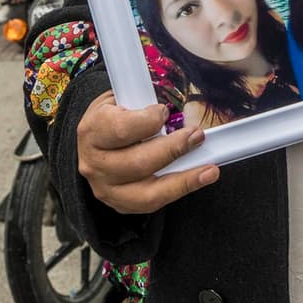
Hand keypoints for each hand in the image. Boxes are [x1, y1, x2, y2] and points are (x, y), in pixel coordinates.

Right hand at [77, 92, 219, 213]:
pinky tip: (201, 178)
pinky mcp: (120, 203)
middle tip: (197, 136)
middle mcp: (95, 164)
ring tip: (210, 168)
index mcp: (92, 131)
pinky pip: (153, 203)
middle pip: (138, 163)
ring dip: (185, 178)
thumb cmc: (113, 116)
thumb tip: (176, 105)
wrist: (96, 142)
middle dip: (174, 148)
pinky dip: (181, 190)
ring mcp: (106, 188)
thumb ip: (144, 100)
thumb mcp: (122, 98)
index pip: (122, 130)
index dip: (148, 121)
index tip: (165, 112)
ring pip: (148, 191)